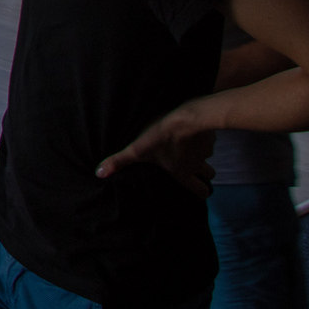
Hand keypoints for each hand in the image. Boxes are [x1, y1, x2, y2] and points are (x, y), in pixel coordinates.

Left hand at [96, 110, 215, 196]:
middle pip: (209, 175)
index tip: (199, 191)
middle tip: (198, 171)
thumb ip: (119, 161)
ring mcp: (206, 149)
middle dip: (205, 174)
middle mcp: (197, 164)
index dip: (200, 191)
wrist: (186, 116)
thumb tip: (99, 174)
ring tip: (190, 146)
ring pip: (208, 155)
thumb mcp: (137, 150)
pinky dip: (202, 136)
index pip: (200, 191)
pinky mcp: (209, 133)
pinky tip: (192, 129)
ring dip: (201, 153)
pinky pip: (208, 138)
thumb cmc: (160, 137)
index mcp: (183, 173)